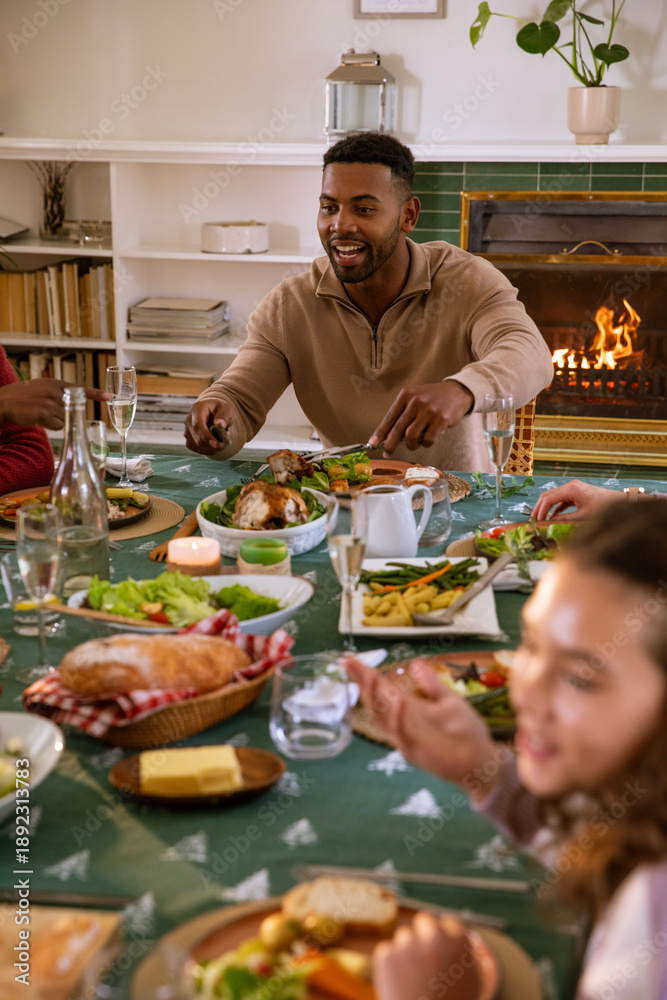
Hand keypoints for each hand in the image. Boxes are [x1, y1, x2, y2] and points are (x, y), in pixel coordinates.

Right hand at [0, 379, 109, 430]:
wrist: (4, 402)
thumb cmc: (22, 396)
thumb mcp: (41, 386)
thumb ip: (57, 391)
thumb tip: (73, 399)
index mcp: (55, 383)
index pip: (80, 389)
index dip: (95, 394)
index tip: (109, 397)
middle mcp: (55, 392)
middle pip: (73, 409)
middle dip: (63, 413)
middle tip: (44, 408)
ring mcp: (51, 403)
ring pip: (67, 419)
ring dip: (55, 420)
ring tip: (39, 413)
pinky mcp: (45, 415)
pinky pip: (59, 426)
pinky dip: (50, 426)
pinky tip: (38, 419)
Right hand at [184, 398, 234, 454]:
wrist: (214, 413)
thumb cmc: (220, 410)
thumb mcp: (227, 409)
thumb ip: (224, 416)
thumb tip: (219, 424)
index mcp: (197, 409)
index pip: (198, 424)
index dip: (206, 436)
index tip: (217, 443)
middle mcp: (189, 420)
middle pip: (198, 438)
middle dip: (213, 445)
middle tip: (225, 443)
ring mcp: (187, 430)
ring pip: (198, 445)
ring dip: (212, 448)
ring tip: (222, 440)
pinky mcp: (189, 439)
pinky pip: (198, 449)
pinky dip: (209, 450)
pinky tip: (216, 444)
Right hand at [345, 658, 500, 801]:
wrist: (481, 761)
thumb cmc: (465, 732)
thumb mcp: (448, 700)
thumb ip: (431, 684)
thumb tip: (415, 663)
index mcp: (407, 711)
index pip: (381, 690)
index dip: (365, 676)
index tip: (349, 660)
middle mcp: (401, 724)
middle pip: (375, 702)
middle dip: (363, 683)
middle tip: (350, 663)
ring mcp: (406, 738)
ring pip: (382, 718)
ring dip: (375, 697)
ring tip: (370, 676)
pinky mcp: (415, 752)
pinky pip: (402, 734)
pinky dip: (398, 718)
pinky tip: (400, 700)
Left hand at [368, 381, 473, 456]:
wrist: (457, 392)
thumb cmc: (432, 399)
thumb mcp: (414, 399)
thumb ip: (402, 415)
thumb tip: (387, 437)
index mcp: (406, 395)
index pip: (389, 418)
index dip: (380, 433)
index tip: (373, 443)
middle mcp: (416, 401)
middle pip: (397, 429)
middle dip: (390, 444)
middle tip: (387, 453)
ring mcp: (429, 410)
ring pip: (411, 436)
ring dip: (411, 445)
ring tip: (414, 444)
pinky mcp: (441, 419)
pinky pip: (427, 439)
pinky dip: (425, 444)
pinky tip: (426, 440)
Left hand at [373, 912, 481, 999]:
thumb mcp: (472, 983)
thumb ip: (469, 956)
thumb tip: (472, 939)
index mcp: (458, 940)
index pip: (448, 923)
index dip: (444, 938)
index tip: (440, 953)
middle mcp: (433, 936)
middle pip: (424, 920)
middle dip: (422, 936)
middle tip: (423, 961)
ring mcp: (408, 944)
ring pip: (404, 937)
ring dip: (406, 952)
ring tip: (414, 981)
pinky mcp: (386, 956)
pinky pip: (387, 952)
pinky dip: (390, 966)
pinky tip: (400, 984)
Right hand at [531, 479, 620, 521]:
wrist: (622, 504)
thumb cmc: (604, 509)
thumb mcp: (582, 517)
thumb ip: (564, 520)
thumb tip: (549, 524)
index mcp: (571, 488)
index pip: (548, 498)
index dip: (540, 510)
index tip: (536, 521)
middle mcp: (571, 486)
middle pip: (548, 495)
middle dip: (540, 508)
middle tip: (534, 520)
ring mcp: (574, 489)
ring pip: (554, 497)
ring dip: (547, 508)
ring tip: (541, 520)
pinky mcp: (577, 494)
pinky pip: (561, 500)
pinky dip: (555, 508)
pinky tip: (552, 518)